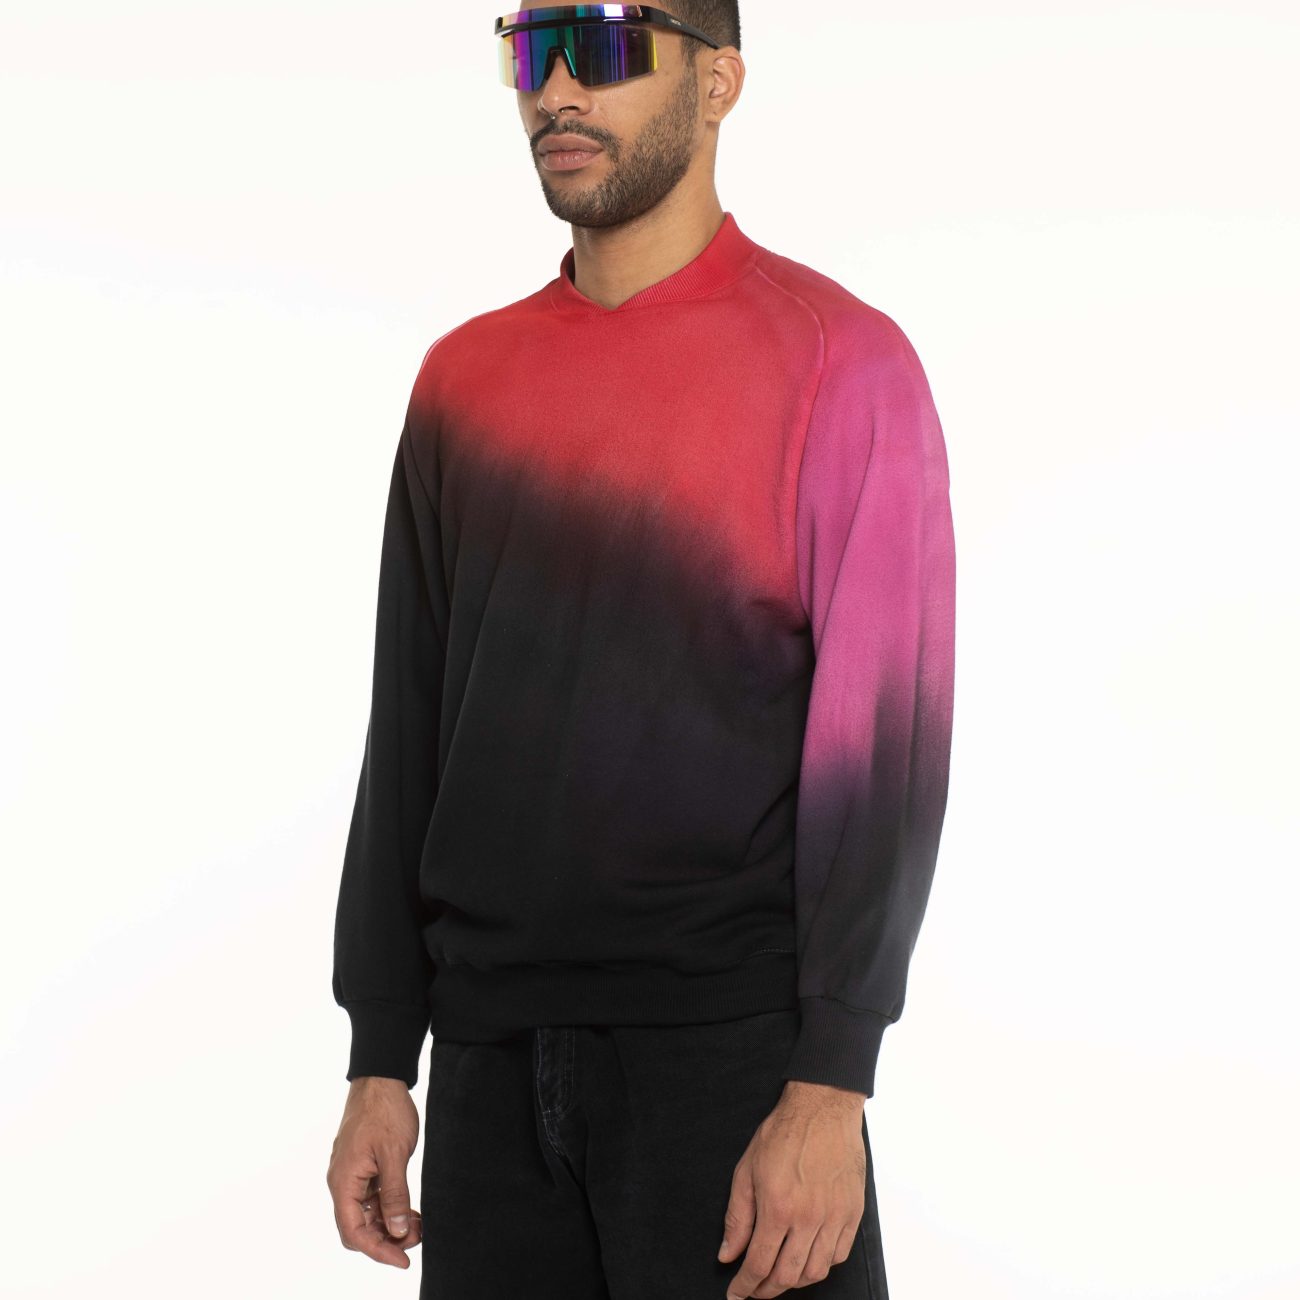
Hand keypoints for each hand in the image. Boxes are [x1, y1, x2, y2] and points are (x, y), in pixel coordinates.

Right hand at [327, 1076, 423, 1267]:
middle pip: (358, 1228)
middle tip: (416, 1241)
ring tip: (418, 1225)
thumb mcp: (394, 1154)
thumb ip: (395, 1194)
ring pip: (367, 1214)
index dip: (378, 1251)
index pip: (354, 1232)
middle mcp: (342, 1182)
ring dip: (389, 1224)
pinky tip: (410, 1209)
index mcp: (344, 1182)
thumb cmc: (385, 1111)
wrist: (380, 1078)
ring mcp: (352, 1174)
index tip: (403, 1260)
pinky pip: (372, 1197)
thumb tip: (397, 1229)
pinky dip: (389, 1207)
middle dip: (386, 1239)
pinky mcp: (362, 1166)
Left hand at [718, 1083, 867, 1298]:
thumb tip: (728, 1254)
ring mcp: (834, 1217)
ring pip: (816, 1272)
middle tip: (755, 1290)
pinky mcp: (852, 1212)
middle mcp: (808, 1218)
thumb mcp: (747, 1170)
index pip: (759, 1264)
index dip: (745, 1286)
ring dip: (795, 1281)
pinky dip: (822, 1265)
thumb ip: (737, 1217)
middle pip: (788, 1276)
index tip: (736, 1294)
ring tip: (780, 1276)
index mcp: (778, 1207)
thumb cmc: (783, 1133)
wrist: (822, 1108)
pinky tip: (808, 1258)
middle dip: (767, 1290)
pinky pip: (839, 1255)